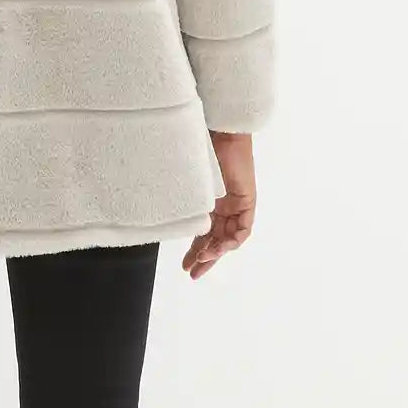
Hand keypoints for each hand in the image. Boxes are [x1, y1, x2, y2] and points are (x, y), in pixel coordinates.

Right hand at [182, 131, 256, 279]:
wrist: (220, 134)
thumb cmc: (200, 151)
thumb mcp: (189, 183)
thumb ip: (183, 201)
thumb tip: (160, 214)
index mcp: (209, 202)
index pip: (204, 232)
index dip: (195, 250)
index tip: (185, 265)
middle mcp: (224, 206)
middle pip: (217, 239)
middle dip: (205, 258)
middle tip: (193, 274)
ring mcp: (236, 205)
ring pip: (229, 238)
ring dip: (217, 252)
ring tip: (203, 261)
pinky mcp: (247, 201)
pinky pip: (243, 229)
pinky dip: (233, 240)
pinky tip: (220, 246)